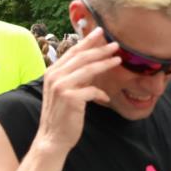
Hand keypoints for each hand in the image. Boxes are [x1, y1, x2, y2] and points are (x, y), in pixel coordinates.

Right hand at [34, 27, 118, 152]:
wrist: (52, 137)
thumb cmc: (61, 115)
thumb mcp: (64, 91)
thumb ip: (74, 77)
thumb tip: (91, 64)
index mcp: (52, 72)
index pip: (72, 52)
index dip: (87, 41)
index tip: (100, 32)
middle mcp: (54, 76)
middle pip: (81, 57)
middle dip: (99, 48)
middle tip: (114, 43)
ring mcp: (61, 86)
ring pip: (88, 69)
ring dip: (104, 63)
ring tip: (118, 58)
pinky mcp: (70, 98)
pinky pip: (92, 90)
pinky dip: (101, 93)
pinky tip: (106, 97)